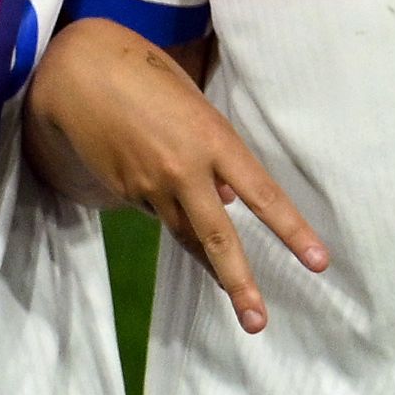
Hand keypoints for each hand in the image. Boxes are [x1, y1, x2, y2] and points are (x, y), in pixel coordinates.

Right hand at [32, 22, 329, 332]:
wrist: (77, 74)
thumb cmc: (146, 76)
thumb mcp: (196, 105)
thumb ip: (218, 153)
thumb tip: (229, 200)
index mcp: (213, 140)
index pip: (263, 194)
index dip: (292, 231)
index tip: (317, 262)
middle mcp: (184, 171)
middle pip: (217, 237)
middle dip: (240, 282)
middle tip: (258, 321)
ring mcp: (150, 187)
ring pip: (187, 237)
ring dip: (213, 268)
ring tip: (240, 301)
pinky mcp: (124, 192)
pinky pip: (157, 214)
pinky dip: (172, 217)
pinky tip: (167, 202)